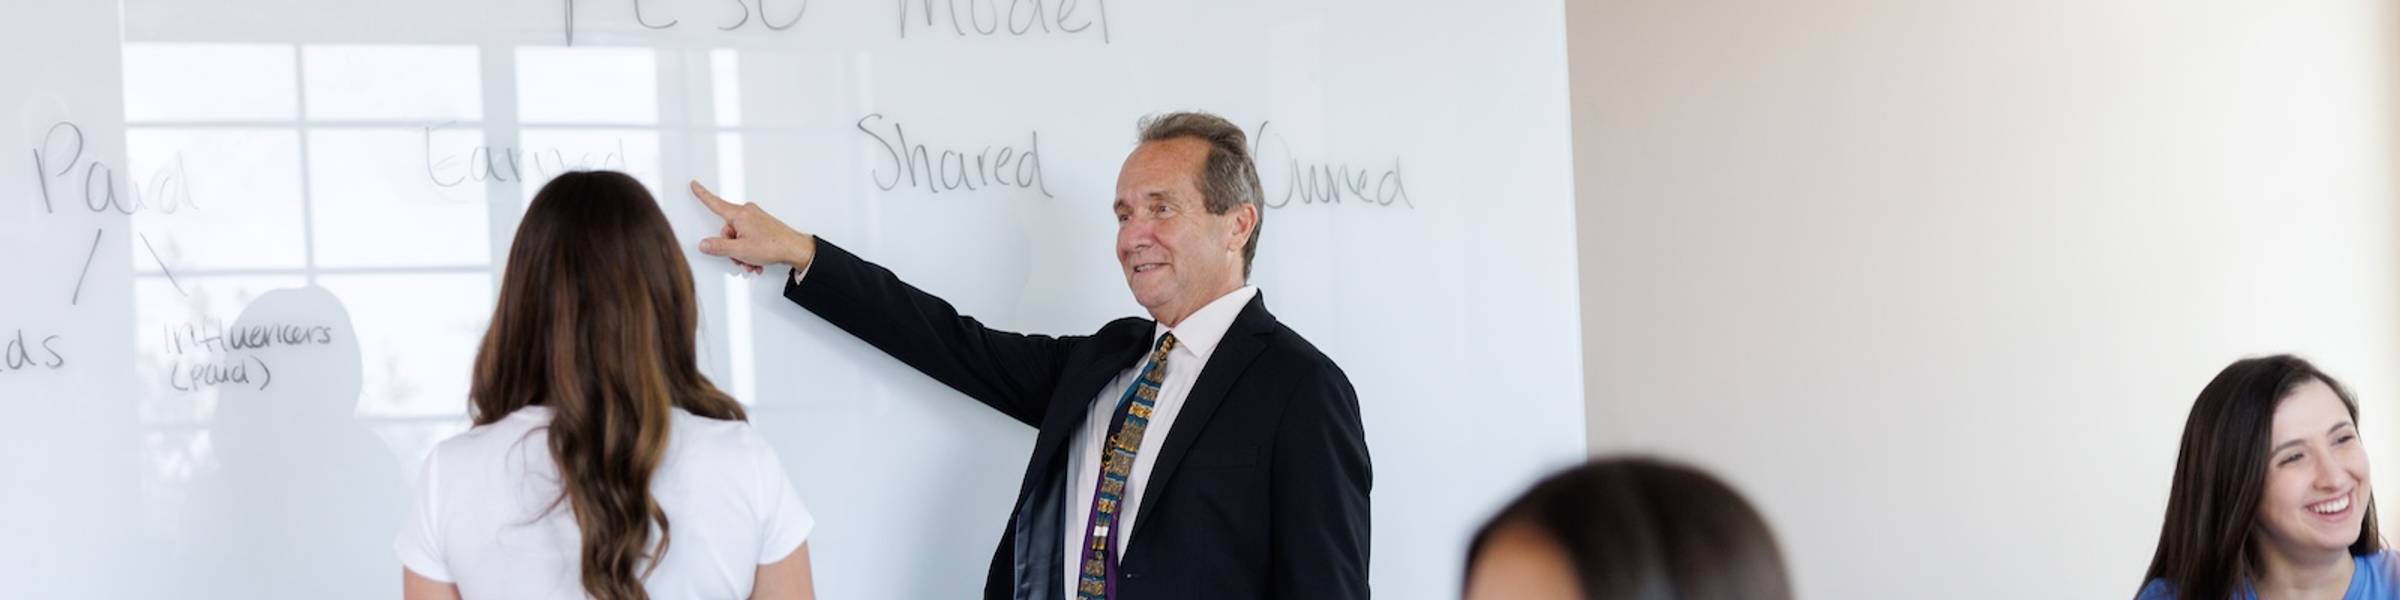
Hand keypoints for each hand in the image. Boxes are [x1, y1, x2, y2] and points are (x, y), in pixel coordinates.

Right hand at [691, 180, 815, 273]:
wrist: (795, 249)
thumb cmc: (772, 246)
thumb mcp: (739, 250)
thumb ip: (718, 247)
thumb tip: (705, 244)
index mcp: (739, 214)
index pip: (715, 203)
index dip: (702, 194)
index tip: (694, 185)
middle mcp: (747, 213)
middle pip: (727, 230)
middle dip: (731, 248)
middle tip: (740, 258)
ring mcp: (756, 219)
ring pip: (739, 237)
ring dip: (742, 253)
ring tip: (751, 263)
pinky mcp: (763, 226)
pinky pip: (749, 238)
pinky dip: (750, 252)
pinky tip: (756, 262)